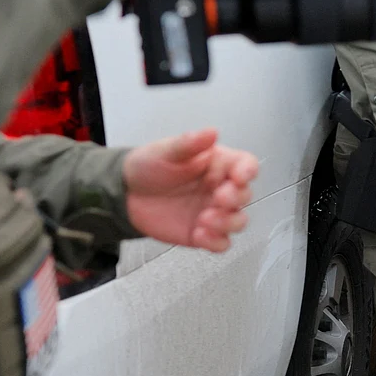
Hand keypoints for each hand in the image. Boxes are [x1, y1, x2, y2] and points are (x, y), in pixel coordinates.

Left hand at [123, 128, 257, 252]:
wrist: (127, 193)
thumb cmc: (150, 167)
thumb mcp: (166, 150)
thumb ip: (189, 143)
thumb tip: (211, 132)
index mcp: (219, 165)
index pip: (246, 166)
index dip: (248, 171)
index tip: (240, 177)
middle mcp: (221, 188)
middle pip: (245, 195)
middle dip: (235, 198)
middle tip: (218, 198)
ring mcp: (214, 212)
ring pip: (239, 221)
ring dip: (228, 222)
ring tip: (205, 219)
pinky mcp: (203, 234)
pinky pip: (221, 243)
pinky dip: (215, 242)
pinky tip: (199, 234)